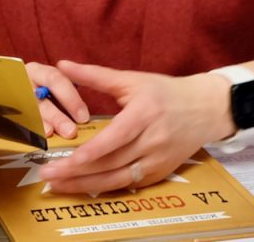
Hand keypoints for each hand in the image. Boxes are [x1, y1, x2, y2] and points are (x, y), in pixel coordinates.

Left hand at [37, 59, 227, 193]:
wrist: (206, 109)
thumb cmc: (165, 91)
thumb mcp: (131, 79)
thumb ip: (95, 75)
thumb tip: (62, 65)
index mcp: (144, 114)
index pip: (115, 138)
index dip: (92, 152)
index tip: (68, 160)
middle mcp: (152, 141)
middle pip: (111, 163)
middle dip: (77, 172)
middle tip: (47, 174)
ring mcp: (157, 161)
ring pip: (118, 179)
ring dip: (86, 185)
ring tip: (57, 185)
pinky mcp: (159, 173)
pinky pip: (128, 184)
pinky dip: (105, 187)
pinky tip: (82, 187)